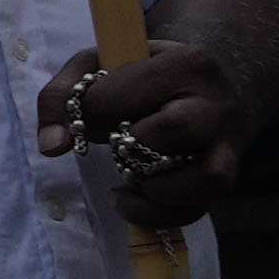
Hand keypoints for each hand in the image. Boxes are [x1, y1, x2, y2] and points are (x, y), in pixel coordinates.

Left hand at [35, 33, 259, 234]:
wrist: (208, 84)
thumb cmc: (145, 76)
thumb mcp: (99, 65)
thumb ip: (62, 95)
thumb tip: (51, 146)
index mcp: (184, 64)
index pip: (125, 95)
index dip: (89, 114)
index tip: (82, 121)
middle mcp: (214, 104)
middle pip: (177, 129)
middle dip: (133, 146)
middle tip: (118, 146)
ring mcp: (227, 145)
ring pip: (206, 177)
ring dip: (154, 189)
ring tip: (129, 178)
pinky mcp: (226, 178)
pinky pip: (198, 208)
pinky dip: (157, 215)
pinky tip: (132, 200)